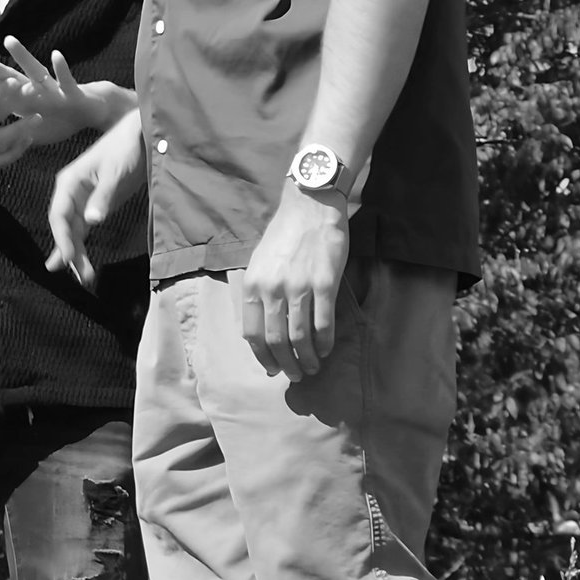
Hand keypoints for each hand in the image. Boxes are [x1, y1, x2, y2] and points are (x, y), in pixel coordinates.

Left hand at [0, 36, 124, 144]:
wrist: (90, 111)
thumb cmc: (60, 120)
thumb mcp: (32, 132)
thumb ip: (13, 136)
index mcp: (22, 100)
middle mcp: (34, 90)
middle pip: (9, 77)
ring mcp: (52, 88)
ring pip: (35, 70)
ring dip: (22, 56)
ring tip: (9, 40)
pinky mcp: (71, 91)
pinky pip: (65, 79)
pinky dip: (61, 69)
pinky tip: (56, 55)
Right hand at [47, 108, 144, 286]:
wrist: (140, 135)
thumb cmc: (124, 148)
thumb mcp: (115, 172)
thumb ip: (103, 196)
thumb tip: (91, 220)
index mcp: (69, 183)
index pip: (59, 215)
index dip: (62, 238)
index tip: (70, 257)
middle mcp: (70, 194)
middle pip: (65, 228)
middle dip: (71, 252)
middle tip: (81, 277)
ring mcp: (82, 201)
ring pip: (73, 232)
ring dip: (77, 254)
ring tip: (83, 279)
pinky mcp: (95, 206)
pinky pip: (83, 230)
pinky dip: (81, 246)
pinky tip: (77, 262)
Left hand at [241, 183, 349, 380]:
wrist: (310, 206)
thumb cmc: (285, 235)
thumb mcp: (259, 263)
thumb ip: (259, 293)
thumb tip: (263, 329)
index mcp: (253, 285)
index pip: (252, 334)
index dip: (263, 357)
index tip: (273, 368)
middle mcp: (272, 289)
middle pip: (276, 341)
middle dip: (286, 364)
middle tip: (296, 374)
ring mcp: (299, 287)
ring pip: (300, 337)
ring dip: (307, 358)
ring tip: (313, 367)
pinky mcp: (325, 283)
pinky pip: (323, 323)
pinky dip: (325, 342)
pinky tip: (327, 349)